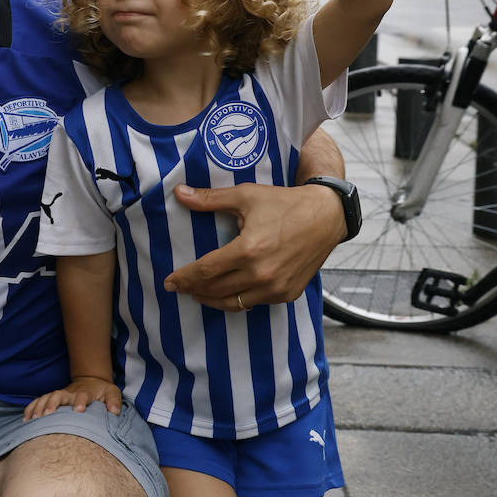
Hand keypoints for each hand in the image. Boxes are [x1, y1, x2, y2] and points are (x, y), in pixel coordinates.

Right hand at [22, 377, 121, 420]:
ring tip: (33, 420)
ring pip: (45, 398)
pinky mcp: (51, 399)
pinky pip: (38, 402)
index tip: (79, 410)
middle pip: (58, 395)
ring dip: (39, 407)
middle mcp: (69, 393)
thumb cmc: (101, 391)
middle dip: (52, 404)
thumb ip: (114, 401)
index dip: (80, 402)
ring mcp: (59, 395)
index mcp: (85, 393)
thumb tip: (114, 412)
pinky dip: (30, 409)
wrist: (90, 380)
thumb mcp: (112, 392)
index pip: (83, 396)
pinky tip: (25, 421)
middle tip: (47, 415)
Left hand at [163, 183, 344, 309]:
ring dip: (211, 300)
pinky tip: (227, 292)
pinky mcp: (287, 294)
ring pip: (233, 303)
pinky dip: (237, 300)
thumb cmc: (285, 203)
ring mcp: (276, 288)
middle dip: (194, 290)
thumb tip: (179, 193)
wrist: (326, 216)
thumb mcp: (246, 196)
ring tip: (198, 293)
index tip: (169, 283)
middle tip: (181, 287)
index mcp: (248, 250)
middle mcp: (261, 274)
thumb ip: (210, 199)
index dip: (184, 278)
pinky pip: (254, 303)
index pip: (205, 271)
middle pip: (215, 290)